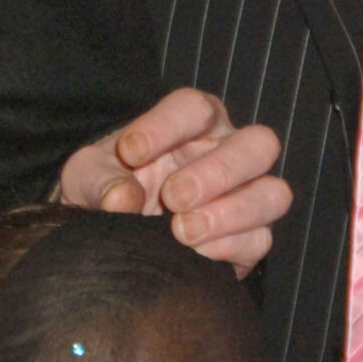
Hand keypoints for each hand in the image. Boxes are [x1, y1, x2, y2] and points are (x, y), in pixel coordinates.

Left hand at [59, 87, 288, 271]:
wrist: (114, 237)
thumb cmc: (107, 188)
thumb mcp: (88, 177)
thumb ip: (100, 181)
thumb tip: (121, 198)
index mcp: (192, 123)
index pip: (194, 108)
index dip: (165, 126)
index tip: (130, 152)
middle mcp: (228, 153)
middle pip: (258, 144)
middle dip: (218, 171)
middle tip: (173, 197)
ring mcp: (246, 196)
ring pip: (273, 194)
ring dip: (232, 212)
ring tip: (182, 230)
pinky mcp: (248, 239)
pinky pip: (260, 239)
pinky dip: (229, 246)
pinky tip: (195, 253)